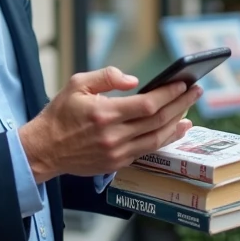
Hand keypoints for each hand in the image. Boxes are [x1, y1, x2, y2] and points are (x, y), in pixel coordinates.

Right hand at [18, 67, 200, 184]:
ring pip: (157, 138)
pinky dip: (165, 139)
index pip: (147, 104)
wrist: (44, 149)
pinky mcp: (116, 163)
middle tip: (195, 91)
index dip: (169, 94)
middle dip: (180, 104)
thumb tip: (134, 80)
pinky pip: (147, 150)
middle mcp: (113, 136)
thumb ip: (107, 77)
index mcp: (104, 114)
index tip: (182, 83)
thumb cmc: (60, 114)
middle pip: (158, 121)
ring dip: (177, 124)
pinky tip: (175, 129)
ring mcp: (116, 152)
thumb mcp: (77, 84)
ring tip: (189, 110)